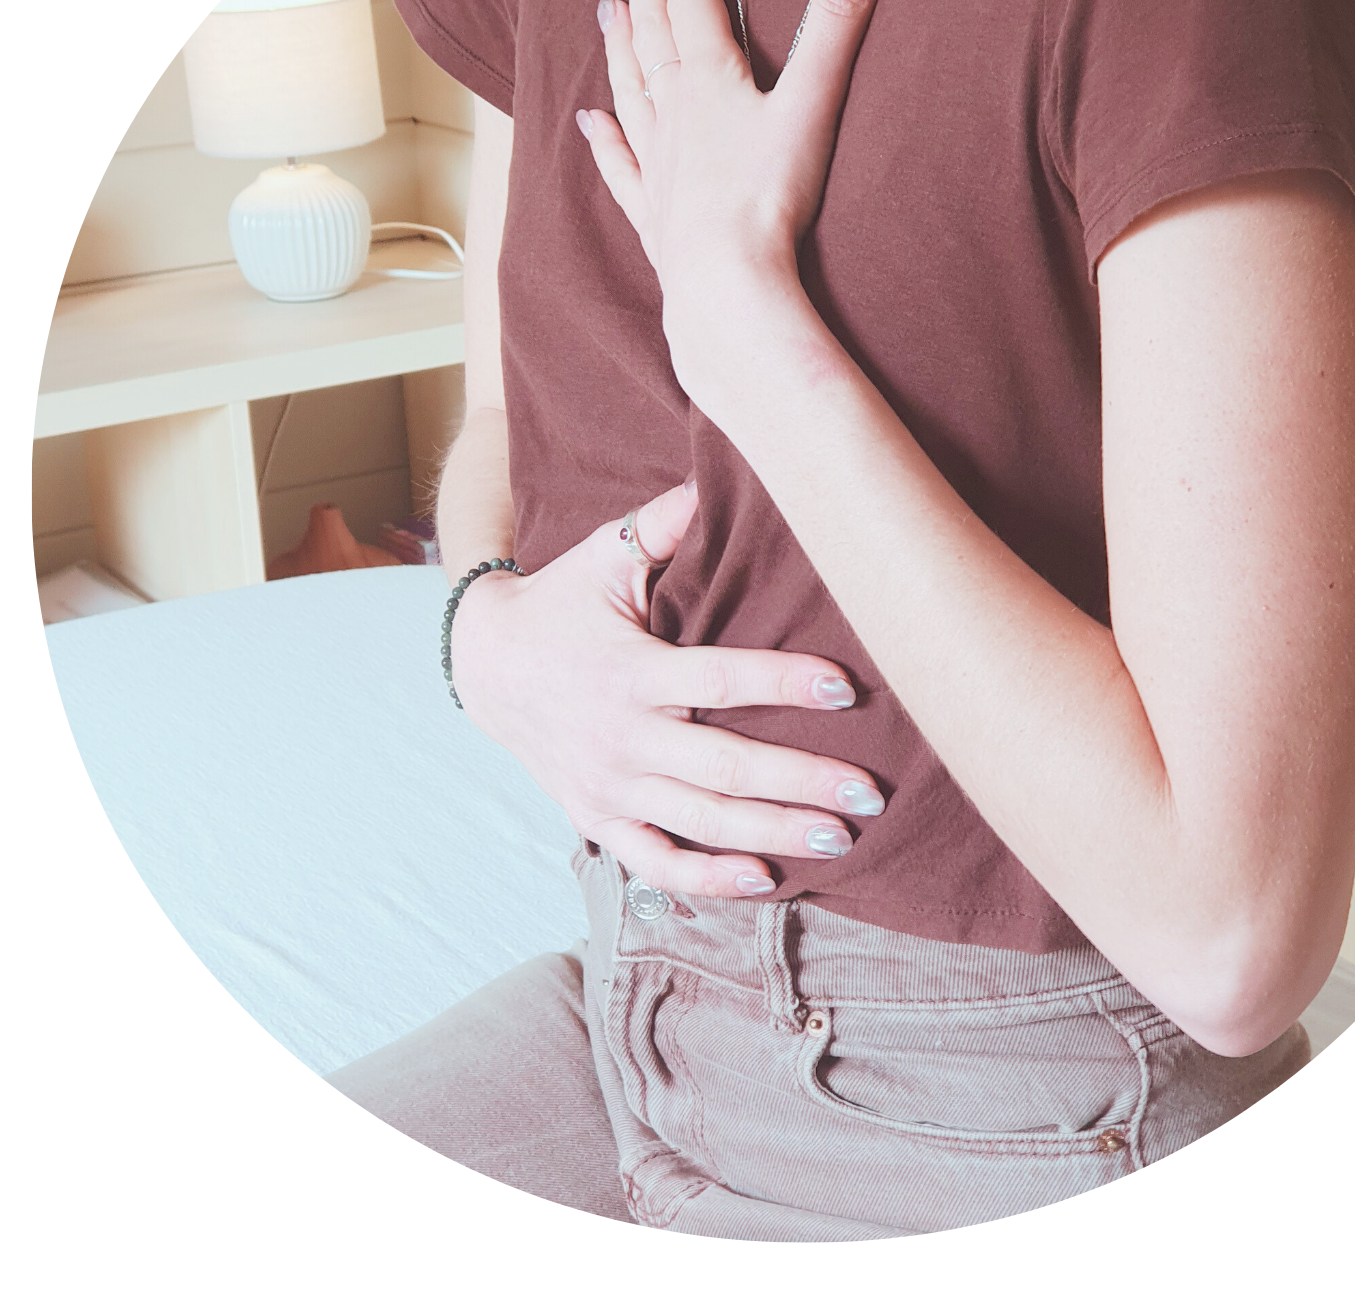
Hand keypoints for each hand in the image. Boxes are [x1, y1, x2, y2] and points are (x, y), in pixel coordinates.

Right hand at [446, 479, 885, 896]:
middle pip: (725, 767)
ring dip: (774, 834)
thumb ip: (663, 525)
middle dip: (801, 782)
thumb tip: (716, 475)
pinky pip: (657, 863)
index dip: (785, 683)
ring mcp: (609, 787)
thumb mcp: (603, 556)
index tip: (846, 688)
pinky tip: (765, 880)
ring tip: (839, 838)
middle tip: (869, 793)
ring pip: (702, 822)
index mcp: (632, 671)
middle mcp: (622, 737)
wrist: (485, 664)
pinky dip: (709, 879)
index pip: (721, 680)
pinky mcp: (599, 819)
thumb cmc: (561, 603)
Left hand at [575, 0, 885, 389]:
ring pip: (631, 95)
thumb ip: (839, 14)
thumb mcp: (814, 99)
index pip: (691, 7)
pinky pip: (622, 168)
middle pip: (654, 43)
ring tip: (605, 16)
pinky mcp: (654, 217)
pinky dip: (605, 142)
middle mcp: (674, 117)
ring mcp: (658, 167)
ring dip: (619, 52)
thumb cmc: (769, 195)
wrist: (724, 282)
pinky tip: (589, 124)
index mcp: (710, 82)